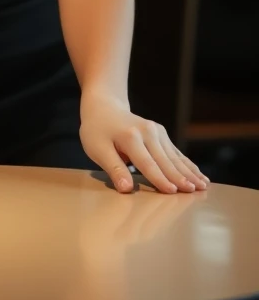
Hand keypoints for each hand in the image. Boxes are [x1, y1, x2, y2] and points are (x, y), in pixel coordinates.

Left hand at [79, 95, 209, 194]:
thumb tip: (126, 189)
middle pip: (165, 160)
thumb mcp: (97, 149)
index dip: (159, 179)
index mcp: (130, 136)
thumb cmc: (97, 131)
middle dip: (180, 177)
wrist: (104, 107)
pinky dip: (188, 164)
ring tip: (203, 186)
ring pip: (174, 156)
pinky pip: (175, 152)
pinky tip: (200, 175)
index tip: (172, 192)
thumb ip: (113, 168)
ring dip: (189, 172)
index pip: (146, 163)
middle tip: (195, 192)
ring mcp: (156, 131)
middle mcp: (147, 131)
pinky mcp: (161, 133)